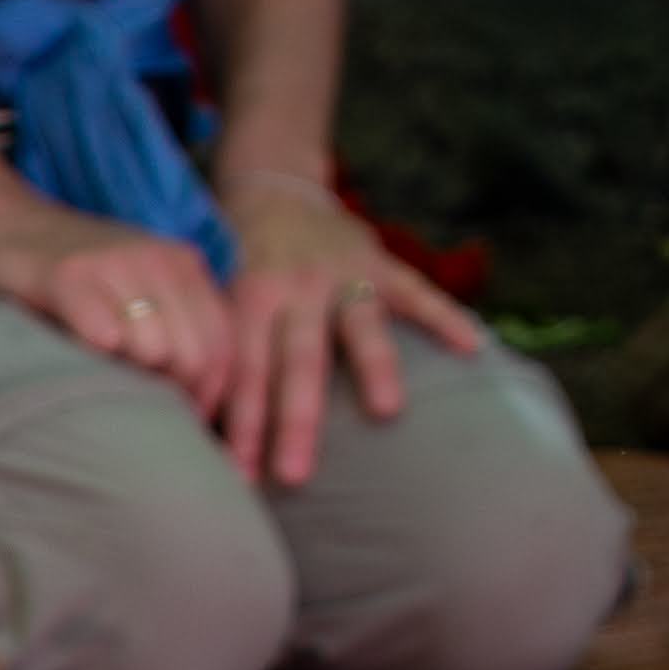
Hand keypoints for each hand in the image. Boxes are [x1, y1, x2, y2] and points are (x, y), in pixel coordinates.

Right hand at [0, 197, 236, 421]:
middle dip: (174, 396)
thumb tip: (200, 392)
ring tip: (108, 388)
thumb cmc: (71, 271)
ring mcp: (113, 266)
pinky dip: (97, 358)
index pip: (223, 344)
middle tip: (143, 414)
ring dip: (133, 380)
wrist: (1, 222)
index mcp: (184, 264)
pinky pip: (103, 335)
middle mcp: (158, 261)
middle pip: (194, 355)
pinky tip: (82, 361)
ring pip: (154, 350)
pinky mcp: (66, 277)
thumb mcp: (136, 283)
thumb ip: (173, 319)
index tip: (182, 420)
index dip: (209, 394)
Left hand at [214, 172, 487, 488]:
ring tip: (387, 413)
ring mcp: (342, 274)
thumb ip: (218, 352)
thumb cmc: (237, 265)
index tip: (240, 478)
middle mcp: (296, 288)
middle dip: (295, 422)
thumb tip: (198, 430)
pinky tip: (471, 350)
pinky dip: (445, 318)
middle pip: (297, 363)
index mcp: (247, 300)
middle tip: (295, 475)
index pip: (244, 373)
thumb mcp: (216, 298)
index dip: (241, 426)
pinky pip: (418, 292)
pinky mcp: (381, 263)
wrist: (273, 191)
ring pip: (359, 326)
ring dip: (373, 368)